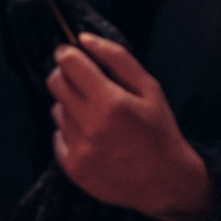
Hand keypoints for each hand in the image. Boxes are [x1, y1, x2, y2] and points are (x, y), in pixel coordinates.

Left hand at [48, 34, 216, 220]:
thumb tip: (83, 38)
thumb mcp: (150, 88)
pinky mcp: (72, 167)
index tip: (72, 54)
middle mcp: (91, 126)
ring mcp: (79, 149)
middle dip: (66, 75)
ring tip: (98, 117)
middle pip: (55, 83)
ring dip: (71, 106)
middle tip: (85, 82)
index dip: (68, 54)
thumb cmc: (159, 130)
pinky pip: (57, 136)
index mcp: (112, 102)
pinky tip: (94, 138)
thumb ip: (117, 58)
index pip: (69, 63)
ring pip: (56, 110)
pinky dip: (71, 132)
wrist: (164, 182)